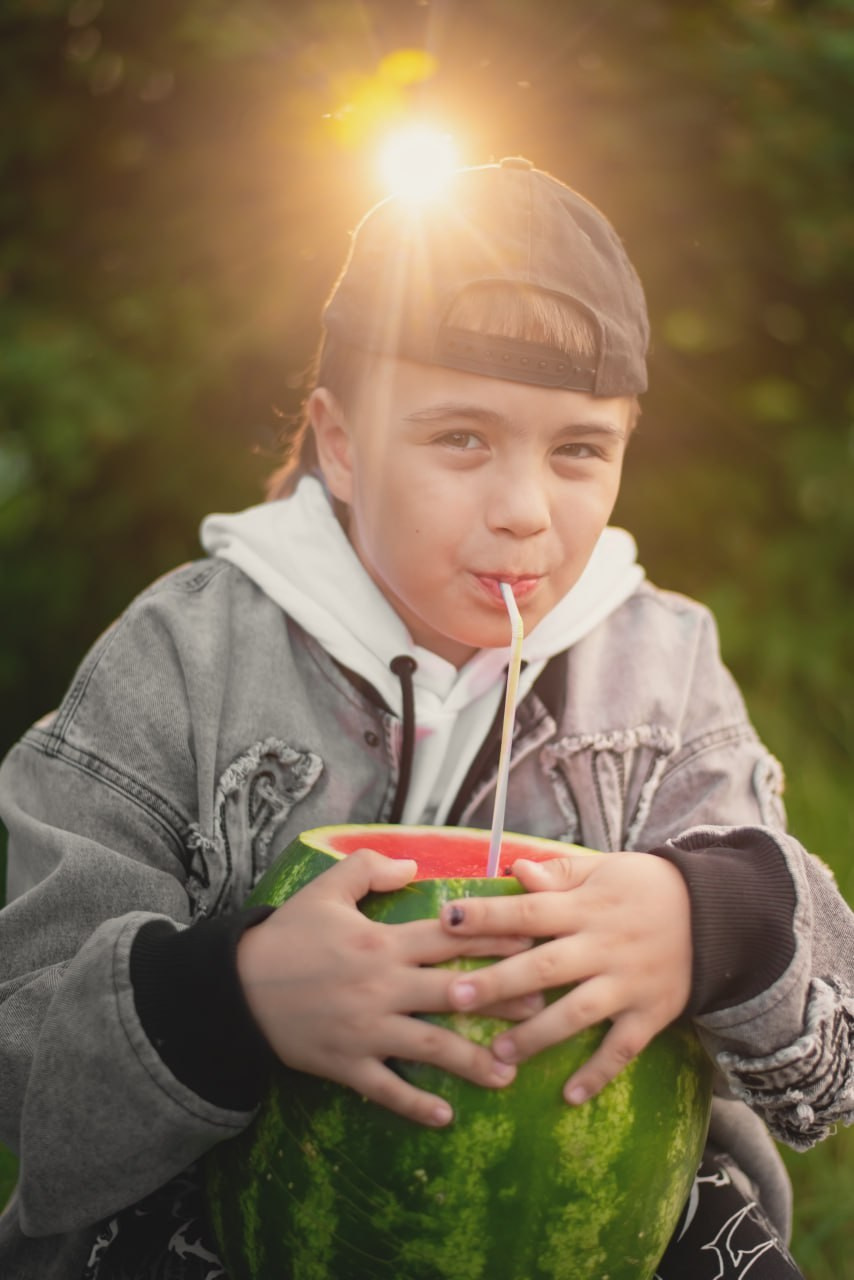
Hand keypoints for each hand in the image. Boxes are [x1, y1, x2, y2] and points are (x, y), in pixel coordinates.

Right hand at [236, 848, 531, 1126]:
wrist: (235, 987)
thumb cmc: (287, 934)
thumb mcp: (325, 888)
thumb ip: (370, 868)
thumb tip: (414, 863)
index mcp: (382, 942)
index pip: (450, 939)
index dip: (494, 939)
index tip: (532, 942)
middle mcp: (383, 986)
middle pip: (454, 994)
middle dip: (501, 1002)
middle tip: (542, 1011)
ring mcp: (366, 1029)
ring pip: (430, 1047)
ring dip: (471, 1062)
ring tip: (509, 1075)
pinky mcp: (346, 1063)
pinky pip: (386, 1088)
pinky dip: (415, 1105)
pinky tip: (445, 1117)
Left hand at [440, 852, 691, 1103]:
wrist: (718, 914)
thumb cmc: (647, 887)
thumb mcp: (605, 869)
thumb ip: (559, 874)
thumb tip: (515, 869)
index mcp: (586, 907)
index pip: (529, 911)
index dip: (489, 915)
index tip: (447, 921)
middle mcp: (604, 946)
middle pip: (544, 966)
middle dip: (499, 982)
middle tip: (455, 996)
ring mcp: (628, 983)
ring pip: (578, 1013)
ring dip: (537, 1035)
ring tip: (498, 1054)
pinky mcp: (652, 1013)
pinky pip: (623, 1048)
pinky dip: (598, 1074)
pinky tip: (569, 1097)